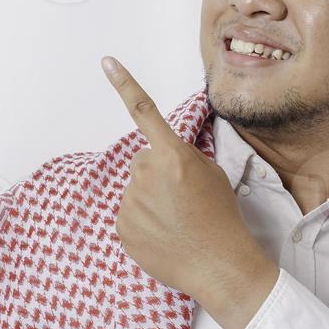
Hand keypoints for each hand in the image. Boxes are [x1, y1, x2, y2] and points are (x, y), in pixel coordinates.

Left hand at [102, 55, 278, 328]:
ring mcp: (130, 203)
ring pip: (135, 191)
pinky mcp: (122, 229)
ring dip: (150, 201)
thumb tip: (159, 162)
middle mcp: (146, 175)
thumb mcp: (211, 175)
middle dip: (157, 174)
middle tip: (183, 199)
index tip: (106, 62)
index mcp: (172, 156)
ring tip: (176, 222)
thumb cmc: (222, 218)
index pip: (144, 112)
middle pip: (142, 162)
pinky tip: (164, 237)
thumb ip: (181, 158)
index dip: (124, 83)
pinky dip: (142, 224)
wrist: (220, 266)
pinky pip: (128, 217)